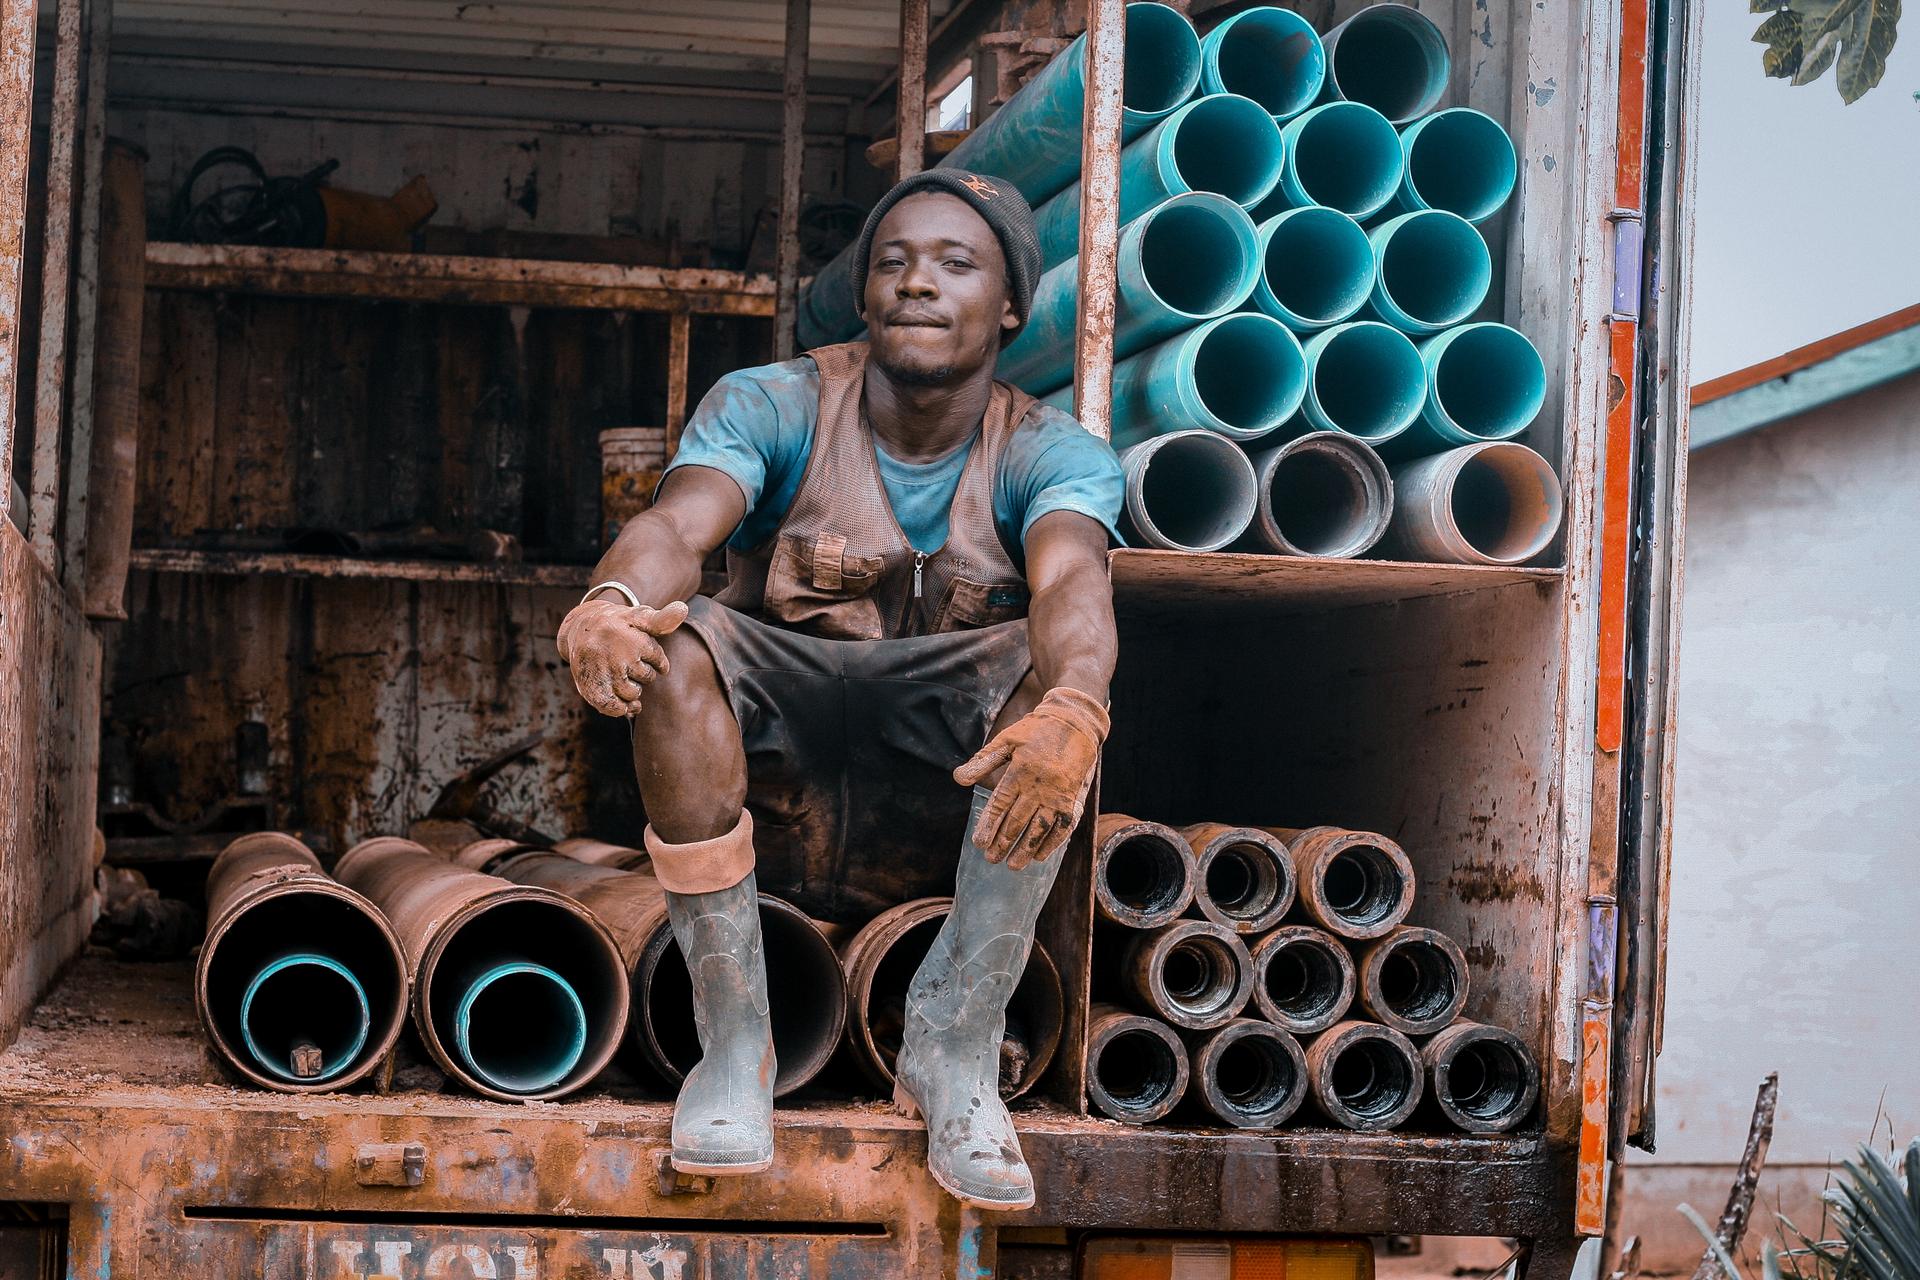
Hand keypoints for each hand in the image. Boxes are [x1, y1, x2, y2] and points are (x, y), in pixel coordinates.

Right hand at [556, 597, 689, 717]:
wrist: (582, 628)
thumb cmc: (620, 624)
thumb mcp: (640, 616)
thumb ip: (663, 618)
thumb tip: (683, 609)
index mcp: (630, 638)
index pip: (659, 661)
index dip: (657, 660)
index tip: (645, 652)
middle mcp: (615, 656)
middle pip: (647, 678)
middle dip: (643, 673)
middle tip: (629, 661)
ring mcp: (602, 674)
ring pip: (632, 694)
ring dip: (633, 690)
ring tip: (623, 676)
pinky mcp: (589, 687)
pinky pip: (611, 707)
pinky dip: (620, 709)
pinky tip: (625, 705)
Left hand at [952, 687, 1109, 868]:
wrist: (1075, 722)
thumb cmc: (1036, 731)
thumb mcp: (1006, 740)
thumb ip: (983, 761)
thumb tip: (958, 779)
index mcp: (1020, 771)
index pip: (1000, 806)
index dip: (989, 826)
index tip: (979, 843)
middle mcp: (1039, 786)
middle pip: (1017, 822)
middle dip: (1003, 843)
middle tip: (991, 859)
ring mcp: (1058, 795)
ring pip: (1039, 829)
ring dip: (1025, 849)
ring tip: (1012, 866)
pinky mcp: (1073, 799)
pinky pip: (1062, 827)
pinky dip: (1051, 844)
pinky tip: (1039, 856)